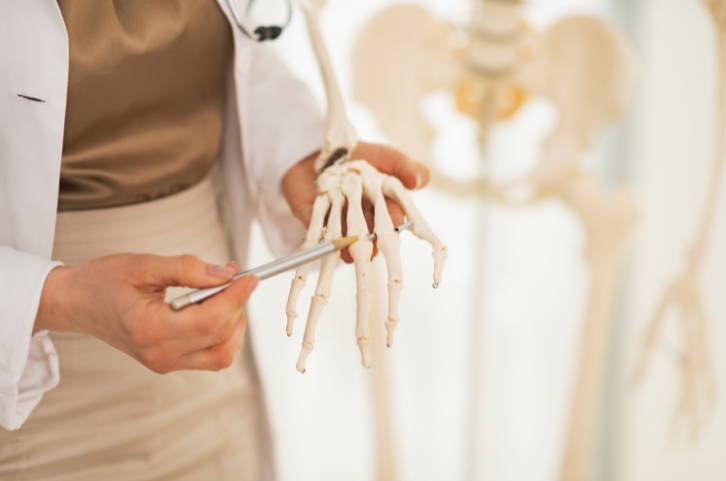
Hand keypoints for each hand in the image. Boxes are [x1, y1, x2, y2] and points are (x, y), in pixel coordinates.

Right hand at [35, 254, 257, 373]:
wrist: (75, 303)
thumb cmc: (103, 281)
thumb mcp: (144, 265)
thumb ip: (187, 268)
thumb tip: (227, 273)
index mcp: (149, 329)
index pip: (210, 320)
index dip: (236, 297)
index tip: (250, 277)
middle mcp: (158, 354)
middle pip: (221, 336)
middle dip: (237, 305)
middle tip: (235, 277)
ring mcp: (164, 363)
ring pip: (222, 353)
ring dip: (233, 323)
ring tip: (222, 293)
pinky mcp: (167, 363)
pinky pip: (210, 356)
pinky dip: (222, 334)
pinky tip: (212, 309)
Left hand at [282, 141, 429, 262]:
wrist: (320, 146)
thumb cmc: (360, 153)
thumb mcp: (387, 157)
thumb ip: (405, 168)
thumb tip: (419, 180)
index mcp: (378, 204)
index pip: (389, 216)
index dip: (393, 222)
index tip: (396, 226)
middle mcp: (356, 213)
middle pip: (364, 229)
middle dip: (368, 241)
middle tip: (372, 251)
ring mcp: (332, 213)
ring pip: (340, 231)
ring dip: (344, 244)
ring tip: (348, 255)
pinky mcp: (308, 210)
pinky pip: (311, 223)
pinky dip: (316, 235)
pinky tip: (323, 244)